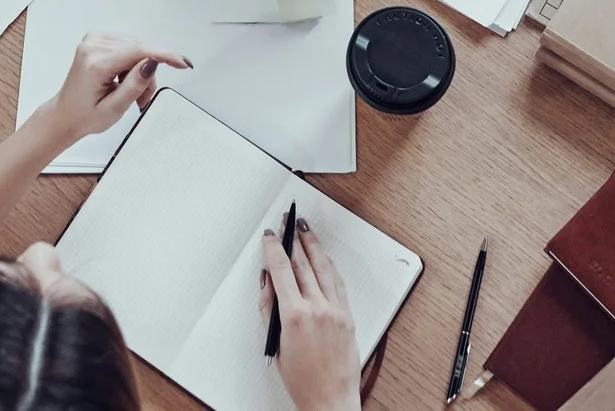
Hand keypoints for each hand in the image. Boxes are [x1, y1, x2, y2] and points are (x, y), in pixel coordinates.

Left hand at [35, 32, 190, 145]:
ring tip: (131, 92)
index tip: (182, 62)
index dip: (165, 55)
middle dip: (148, 74)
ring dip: (140, 70)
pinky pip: (128, 46)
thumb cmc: (84, 115)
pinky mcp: (96, 39)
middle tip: (143, 97)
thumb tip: (152, 63)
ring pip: (136, 48)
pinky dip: (132, 63)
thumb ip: (135, 85)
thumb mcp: (114, 109)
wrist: (65, 114)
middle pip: (140, 51)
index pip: (139, 50)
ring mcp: (93, 40)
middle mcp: (92, 46)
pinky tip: (124, 78)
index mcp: (95, 63)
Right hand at [259, 219, 359, 410]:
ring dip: (313, 244)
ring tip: (305, 228)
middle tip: (287, 221)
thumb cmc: (302, 381)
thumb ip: (269, 310)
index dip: (273, 248)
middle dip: (293, 238)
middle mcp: (318, 309)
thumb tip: (267, 283)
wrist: (331, 400)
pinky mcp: (348, 315)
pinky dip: (329, 265)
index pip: (281, 270)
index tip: (269, 235)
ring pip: (323, 267)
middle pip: (302, 263)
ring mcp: (336, 310)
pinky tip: (324, 256)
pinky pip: (338, 282)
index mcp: (295, 316)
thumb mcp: (275, 344)